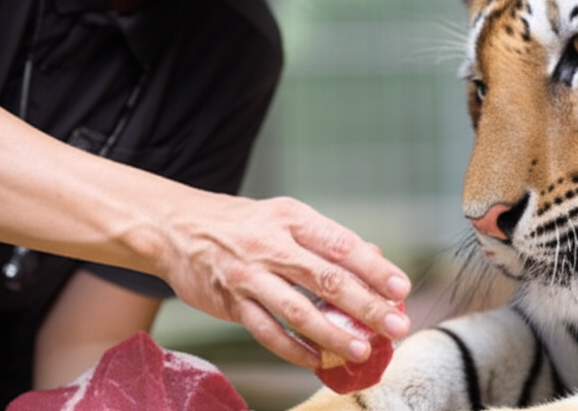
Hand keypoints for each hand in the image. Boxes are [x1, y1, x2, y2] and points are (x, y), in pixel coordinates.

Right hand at [153, 192, 411, 367]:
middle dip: (365, 306)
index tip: (400, 288)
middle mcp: (271, 245)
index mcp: (291, 218)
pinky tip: (317, 359)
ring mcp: (249, 276)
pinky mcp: (231, 302)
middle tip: (395, 325)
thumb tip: (375, 259)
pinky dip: (295, 349)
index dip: (374, 268)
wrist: (176, 228)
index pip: (341, 243)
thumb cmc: (241, 224)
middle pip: (326, 279)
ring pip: (297, 311)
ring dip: (334, 334)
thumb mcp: (284, 217)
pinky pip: (267, 332)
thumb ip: (326, 240)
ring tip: (362, 350)